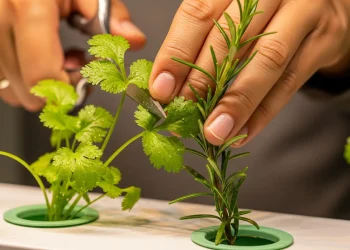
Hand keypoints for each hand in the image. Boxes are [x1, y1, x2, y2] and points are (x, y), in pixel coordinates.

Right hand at [0, 0, 145, 110]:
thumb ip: (111, 15)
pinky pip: (4, 82)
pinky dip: (26, 78)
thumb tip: (135, 40)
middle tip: (78, 67)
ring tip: (60, 59)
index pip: (42, 74)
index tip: (88, 80)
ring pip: (14, 90)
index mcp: (26, 8)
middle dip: (59, 88)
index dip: (69, 88)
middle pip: (29, 90)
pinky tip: (41, 57)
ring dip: (42, 84)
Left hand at [149, 0, 349, 146]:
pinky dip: (264, 111)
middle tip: (184, 116)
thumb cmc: (266, 13)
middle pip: (230, 39)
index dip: (176, 54)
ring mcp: (302, 12)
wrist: (323, 5)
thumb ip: (204, 43)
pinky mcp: (324, 40)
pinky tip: (243, 132)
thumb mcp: (233, 17)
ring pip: (265, 61)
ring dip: (236, 102)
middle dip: (203, 83)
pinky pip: (290, 82)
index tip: (161, 90)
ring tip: (215, 132)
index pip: (198, 15)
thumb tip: (169, 89)